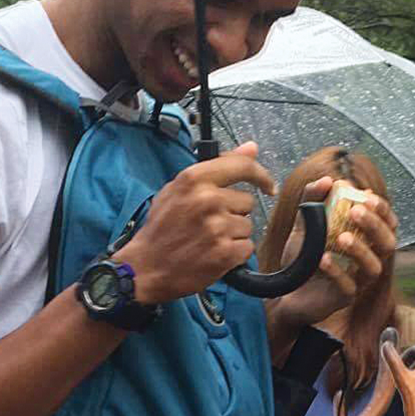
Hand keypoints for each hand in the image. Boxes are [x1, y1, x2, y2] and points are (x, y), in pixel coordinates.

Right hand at [113, 142, 275, 302]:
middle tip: (208, 224)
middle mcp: (207, 200)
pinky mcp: (224, 253)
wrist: (145, 267)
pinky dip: (234, 254)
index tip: (269, 186)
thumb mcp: (179, 189)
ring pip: (247, 226)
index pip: (242, 166)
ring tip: (207, 240)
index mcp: (194, 179)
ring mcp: (217, 227)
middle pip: (246, 202)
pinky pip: (247, 248)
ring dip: (233, 235)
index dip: (261, 175)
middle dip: (233, 213)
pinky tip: (213, 254)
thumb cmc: (161, 228)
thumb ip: (217, 166)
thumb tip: (251, 148)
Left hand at [268, 175, 399, 328]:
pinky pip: (348, 286)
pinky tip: (324, 259)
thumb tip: (328, 180)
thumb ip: (313, 200)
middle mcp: (369, 259)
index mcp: (366, 240)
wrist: (286, 289)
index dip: (382, 210)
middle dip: (374, 226)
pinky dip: (337, 271)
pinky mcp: (344, 298)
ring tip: (342, 237)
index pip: (387, 223)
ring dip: (361, 249)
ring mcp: (359, 281)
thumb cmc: (304, 256)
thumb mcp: (305, 224)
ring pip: (374, 267)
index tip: (367, 196)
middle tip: (355, 212)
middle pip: (387, 243)